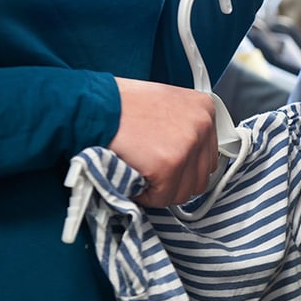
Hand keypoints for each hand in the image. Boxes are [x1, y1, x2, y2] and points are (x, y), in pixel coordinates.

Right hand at [108, 78, 218, 207]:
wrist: (92, 105)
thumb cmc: (120, 105)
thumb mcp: (165, 103)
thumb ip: (183, 126)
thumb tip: (188, 155)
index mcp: (204, 108)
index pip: (208, 155)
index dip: (185, 167)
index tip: (167, 166)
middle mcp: (202, 125)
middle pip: (200, 176)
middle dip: (175, 181)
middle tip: (152, 174)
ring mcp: (188, 145)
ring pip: (185, 191)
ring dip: (161, 190)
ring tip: (141, 174)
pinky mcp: (170, 164)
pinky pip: (163, 197)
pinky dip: (146, 195)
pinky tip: (133, 178)